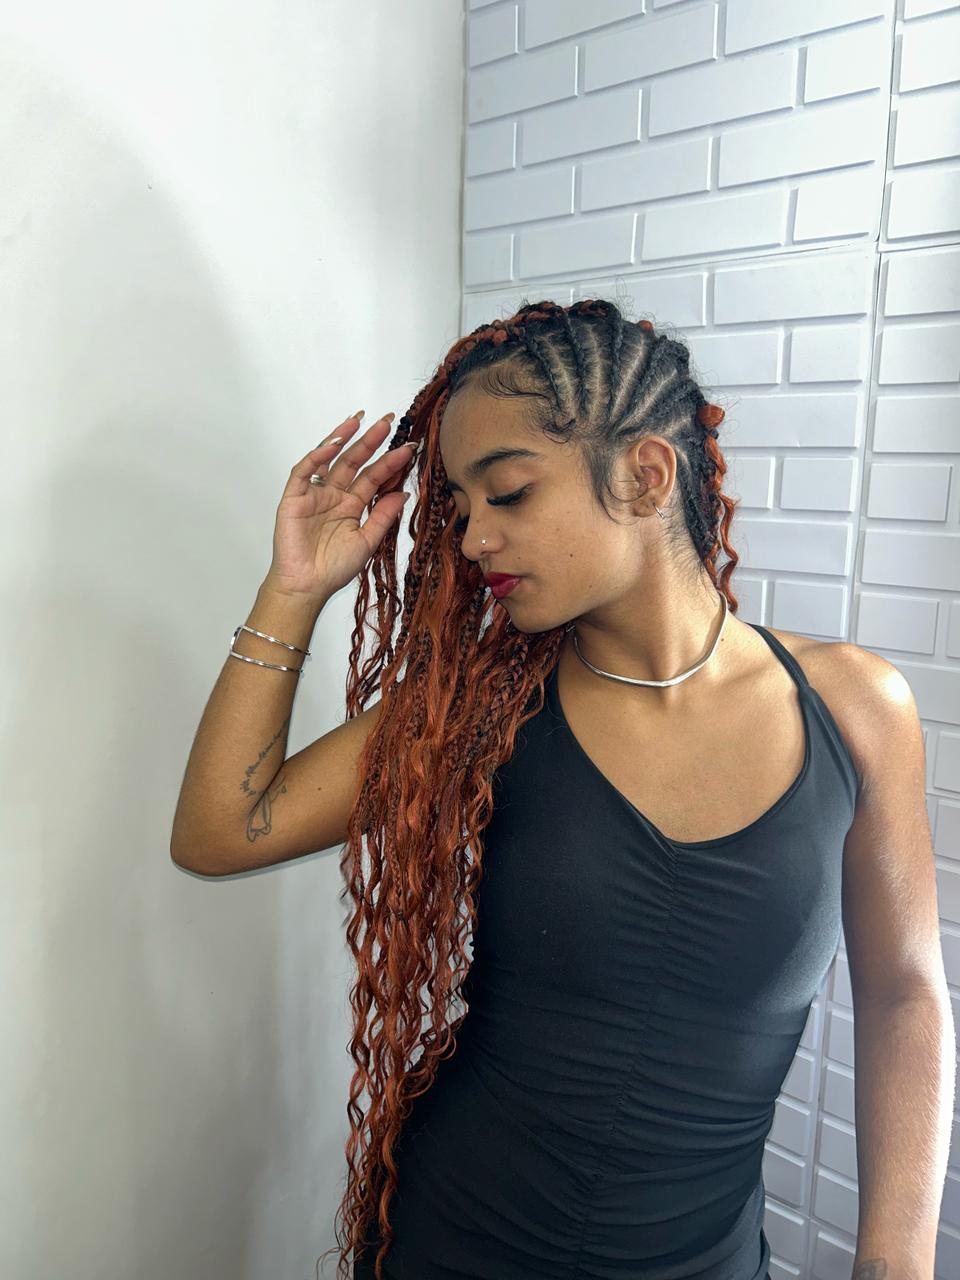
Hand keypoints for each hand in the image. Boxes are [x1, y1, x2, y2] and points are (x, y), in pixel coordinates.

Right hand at [263, 410, 417, 600]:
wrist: (307, 586)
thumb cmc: (333, 568)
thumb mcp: (367, 541)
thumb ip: (383, 516)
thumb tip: (403, 493)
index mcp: (353, 505)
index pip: (375, 477)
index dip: (391, 462)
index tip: (410, 448)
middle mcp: (335, 494)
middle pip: (356, 461)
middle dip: (371, 440)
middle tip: (389, 421)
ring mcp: (315, 493)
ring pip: (331, 458)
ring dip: (345, 438)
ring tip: (361, 419)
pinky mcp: (295, 496)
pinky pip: (305, 470)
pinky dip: (318, 455)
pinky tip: (335, 443)